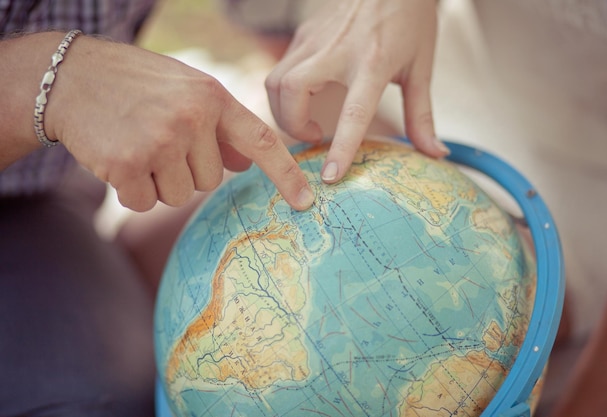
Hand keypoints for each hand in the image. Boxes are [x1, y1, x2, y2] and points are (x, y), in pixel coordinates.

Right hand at [46, 36, 313, 210]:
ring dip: (158, 181)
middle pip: (209, 181)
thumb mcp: (185, 92)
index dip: (286, 174)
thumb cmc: (136, 86)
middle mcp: (191, 118)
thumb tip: (247, 165)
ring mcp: (159, 140)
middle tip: (157, 140)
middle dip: (185, 170)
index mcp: (212, 97)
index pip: (261, 140)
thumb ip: (218, 127)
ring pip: (179, 195)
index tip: (307, 201)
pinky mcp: (128, 163)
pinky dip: (131, 191)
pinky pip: (145, 203)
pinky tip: (118, 160)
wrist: (71, 76)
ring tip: (137, 146)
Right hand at [265, 0, 448, 182]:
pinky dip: (285, 92)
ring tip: (306, 122)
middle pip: (292, 91)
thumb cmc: (411, 19)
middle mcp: (337, 49)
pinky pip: (281, 69)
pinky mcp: (304, 33)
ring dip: (283, 110)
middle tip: (314, 138)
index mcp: (374, 61)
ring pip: (277, 80)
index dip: (341, 147)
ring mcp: (315, 39)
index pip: (354, 112)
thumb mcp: (421, 66)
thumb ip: (422, 115)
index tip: (330, 177)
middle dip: (293, 125)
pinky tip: (305, 98)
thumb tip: (436, 154)